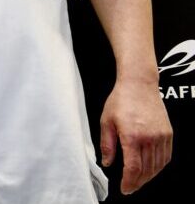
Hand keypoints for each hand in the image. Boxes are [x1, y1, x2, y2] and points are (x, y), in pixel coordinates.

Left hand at [100, 78, 171, 193]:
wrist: (139, 85)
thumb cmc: (120, 100)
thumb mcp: (106, 121)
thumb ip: (107, 145)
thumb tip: (107, 163)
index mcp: (132, 136)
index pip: (133, 168)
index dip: (129, 182)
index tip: (125, 189)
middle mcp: (149, 138)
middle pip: (146, 170)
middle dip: (138, 182)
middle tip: (130, 187)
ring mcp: (161, 136)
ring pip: (157, 165)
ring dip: (148, 176)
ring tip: (139, 180)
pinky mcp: (168, 134)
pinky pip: (166, 157)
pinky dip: (159, 166)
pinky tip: (151, 168)